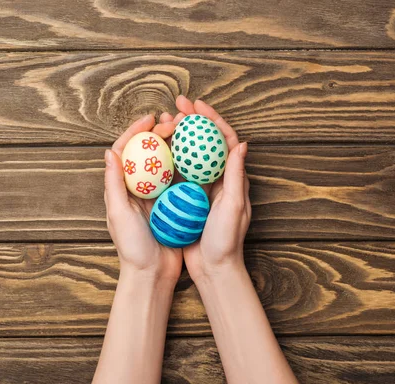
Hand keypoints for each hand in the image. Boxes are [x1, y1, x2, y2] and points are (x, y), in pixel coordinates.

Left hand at [104, 113, 181, 283]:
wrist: (153, 274)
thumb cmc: (132, 247)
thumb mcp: (119, 214)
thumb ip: (113, 184)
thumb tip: (109, 152)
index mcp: (122, 188)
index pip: (125, 151)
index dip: (136, 131)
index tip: (150, 119)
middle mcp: (138, 188)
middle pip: (147, 152)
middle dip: (159, 133)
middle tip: (174, 122)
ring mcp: (157, 196)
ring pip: (165, 162)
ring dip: (175, 145)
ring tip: (187, 131)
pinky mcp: (174, 204)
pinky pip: (181, 179)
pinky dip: (188, 165)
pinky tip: (199, 156)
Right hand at [174, 96, 250, 282]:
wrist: (213, 268)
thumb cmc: (226, 240)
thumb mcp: (233, 206)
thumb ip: (237, 175)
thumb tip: (240, 143)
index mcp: (233, 177)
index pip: (224, 139)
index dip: (211, 118)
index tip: (195, 104)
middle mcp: (218, 178)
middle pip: (204, 141)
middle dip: (192, 120)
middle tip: (175, 105)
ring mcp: (201, 188)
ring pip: (189, 153)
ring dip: (177, 135)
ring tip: (162, 120)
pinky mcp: (187, 198)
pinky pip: (177, 171)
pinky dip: (167, 157)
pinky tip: (154, 150)